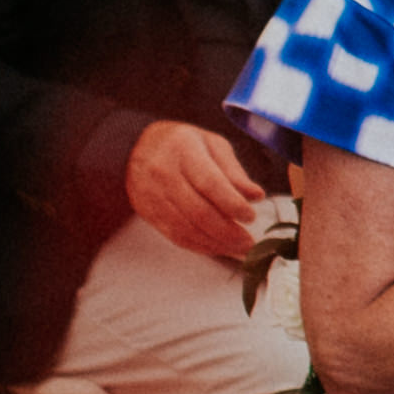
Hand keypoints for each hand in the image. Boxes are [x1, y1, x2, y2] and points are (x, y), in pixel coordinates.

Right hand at [125, 120, 272, 261]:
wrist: (137, 148)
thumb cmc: (184, 145)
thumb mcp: (212, 145)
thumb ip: (234, 171)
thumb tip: (256, 196)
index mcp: (183, 150)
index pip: (209, 183)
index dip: (232, 204)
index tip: (250, 217)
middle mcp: (164, 174)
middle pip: (198, 211)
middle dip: (228, 232)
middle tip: (249, 242)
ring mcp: (152, 196)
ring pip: (187, 229)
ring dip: (216, 244)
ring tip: (239, 249)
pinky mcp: (148, 213)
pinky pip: (176, 236)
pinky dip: (200, 246)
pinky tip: (219, 248)